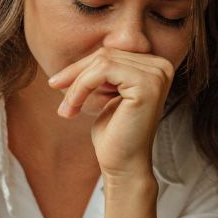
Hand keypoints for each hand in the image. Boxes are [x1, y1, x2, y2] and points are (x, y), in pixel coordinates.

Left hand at [47, 47, 174, 179]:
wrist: (123, 166)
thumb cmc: (114, 134)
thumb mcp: (107, 94)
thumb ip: (104, 71)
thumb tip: (87, 52)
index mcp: (155, 66)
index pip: (112, 53)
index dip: (81, 67)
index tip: (57, 83)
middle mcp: (162, 66)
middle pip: (106, 54)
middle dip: (76, 74)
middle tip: (55, 91)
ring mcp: (157, 74)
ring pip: (102, 61)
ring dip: (76, 84)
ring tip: (66, 108)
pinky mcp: (147, 84)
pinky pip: (102, 70)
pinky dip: (81, 87)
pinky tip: (72, 107)